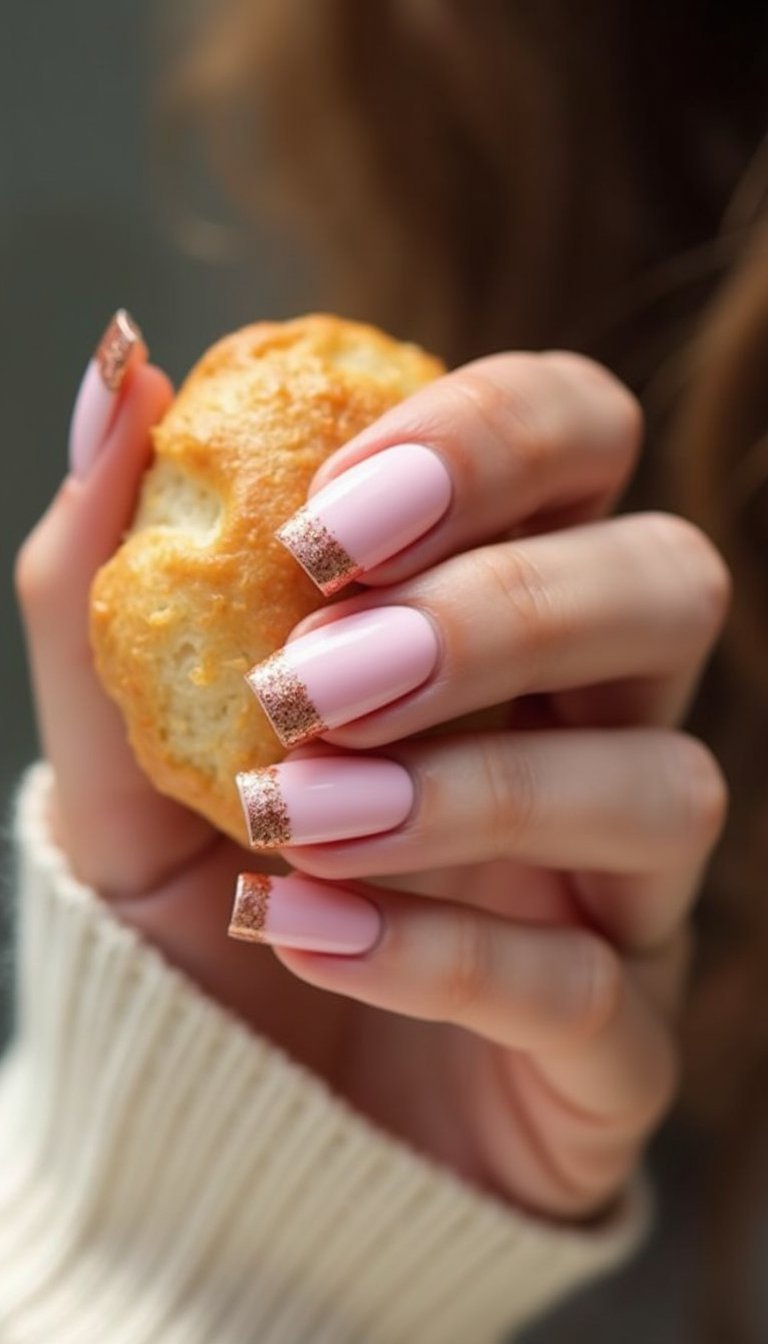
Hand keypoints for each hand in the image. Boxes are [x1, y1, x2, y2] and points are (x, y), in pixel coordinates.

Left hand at [16, 342, 728, 1220]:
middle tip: (321, 677)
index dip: (493, 440)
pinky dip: (443, 956)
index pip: (581, 446)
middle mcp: (586, 728)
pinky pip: (593, 989)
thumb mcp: (114, 743)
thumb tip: (120, 373)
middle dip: (506, 610)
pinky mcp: (609, 1047)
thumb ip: (103, 577)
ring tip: (305, 819)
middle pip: (670, 587)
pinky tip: (307, 933)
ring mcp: (617, 890)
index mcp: (490, 616)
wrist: (200, 1106)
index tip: (329, 517)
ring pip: (668, 788)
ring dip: (478, 789)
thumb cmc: (185, 898)